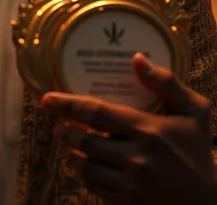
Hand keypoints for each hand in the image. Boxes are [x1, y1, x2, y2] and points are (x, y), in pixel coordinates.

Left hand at [41, 53, 216, 204]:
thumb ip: (166, 82)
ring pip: (86, 165)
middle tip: (57, 122)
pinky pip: (95, 187)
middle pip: (85, 140)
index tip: (47, 99)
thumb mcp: (194, 111)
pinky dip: (85, 174)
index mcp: (147, 129)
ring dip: (71, 152)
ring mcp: (130, 184)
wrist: (207, 202)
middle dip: (66, 129)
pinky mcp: (127, 203)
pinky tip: (85, 164)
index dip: (69, 105)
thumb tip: (137, 58)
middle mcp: (135, 157)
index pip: (98, 114)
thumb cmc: (196, 151)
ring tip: (67, 140)